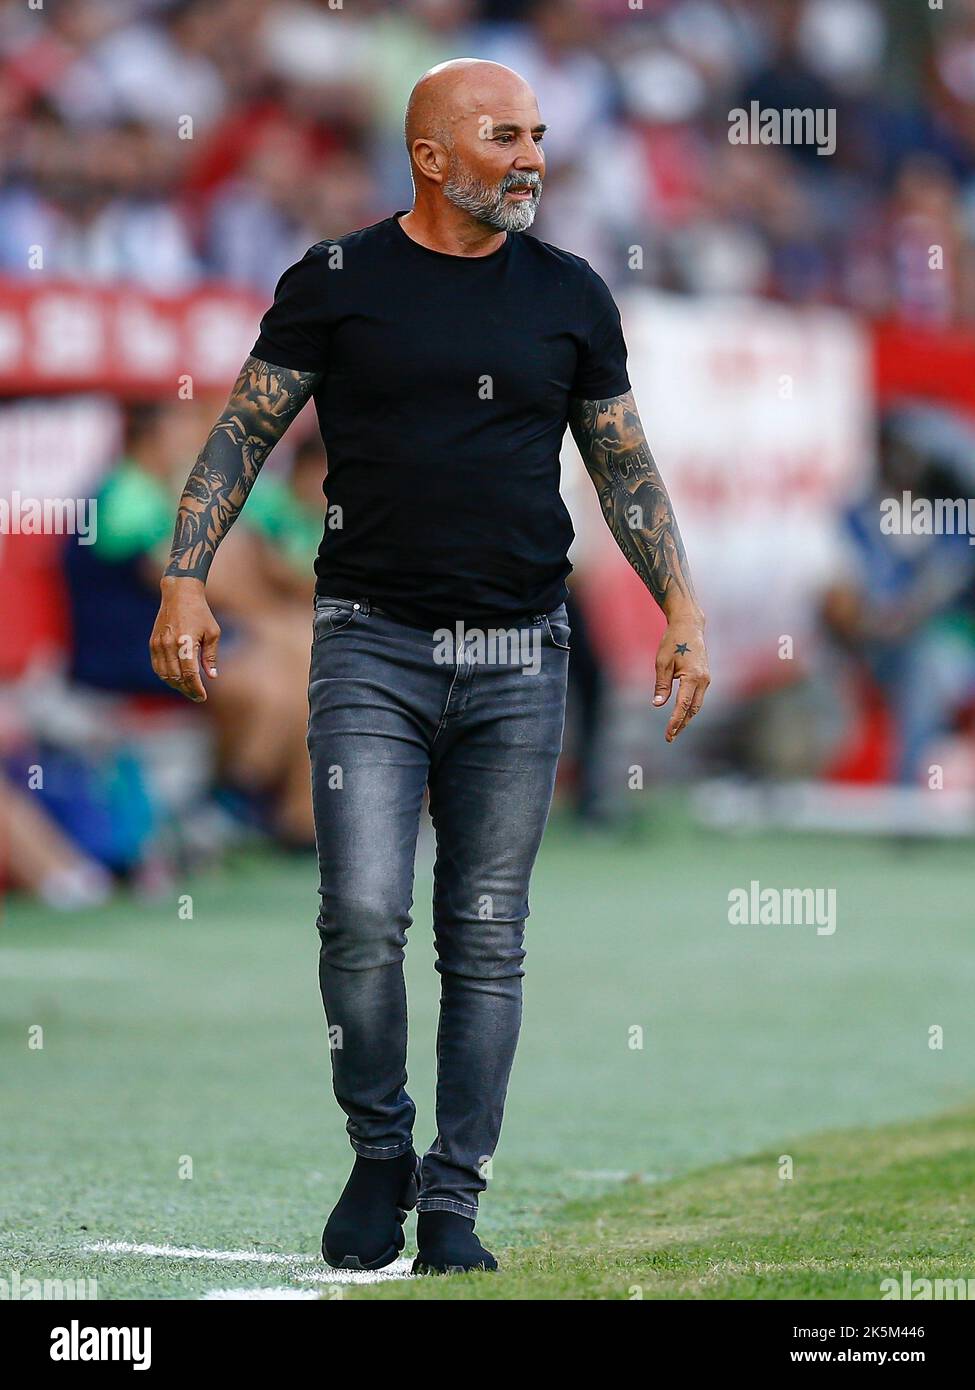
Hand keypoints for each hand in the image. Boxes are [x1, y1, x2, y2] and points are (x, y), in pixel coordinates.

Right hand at [149, 576, 220, 702]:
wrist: (179, 594)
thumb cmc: (200, 613)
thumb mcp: (212, 633)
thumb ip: (210, 656)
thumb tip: (212, 677)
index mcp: (186, 642)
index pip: (190, 674)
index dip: (196, 688)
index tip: (203, 697)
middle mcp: (169, 645)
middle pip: (176, 677)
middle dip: (187, 690)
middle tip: (197, 696)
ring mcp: (158, 644)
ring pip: (164, 675)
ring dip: (176, 686)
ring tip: (188, 690)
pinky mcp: (153, 643)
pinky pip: (157, 666)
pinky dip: (165, 676)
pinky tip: (176, 680)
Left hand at [653, 610, 709, 741]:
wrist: (689, 626)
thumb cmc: (673, 642)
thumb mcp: (662, 663)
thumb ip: (661, 685)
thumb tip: (657, 705)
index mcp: (693, 677)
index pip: (683, 705)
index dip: (675, 721)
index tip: (668, 734)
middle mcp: (703, 680)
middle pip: (693, 709)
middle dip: (681, 724)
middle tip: (669, 737)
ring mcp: (706, 679)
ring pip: (697, 705)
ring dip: (686, 718)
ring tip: (674, 730)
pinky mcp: (705, 677)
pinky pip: (698, 697)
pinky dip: (689, 708)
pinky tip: (681, 714)